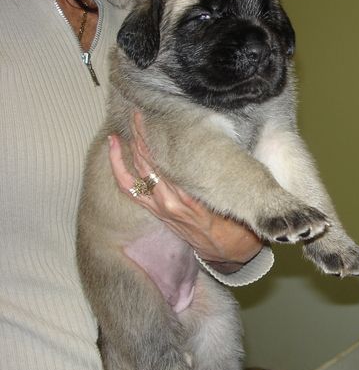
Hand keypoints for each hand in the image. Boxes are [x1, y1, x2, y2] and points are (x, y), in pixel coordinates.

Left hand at [108, 113, 262, 272]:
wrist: (227, 253)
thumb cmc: (232, 224)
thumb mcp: (225, 203)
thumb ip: (208, 185)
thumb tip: (199, 157)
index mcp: (181, 200)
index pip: (156, 164)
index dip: (146, 140)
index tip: (142, 118)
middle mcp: (165, 204)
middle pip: (142, 166)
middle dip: (136, 139)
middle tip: (134, 116)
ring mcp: (158, 210)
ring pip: (130, 182)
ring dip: (120, 159)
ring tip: (115, 138)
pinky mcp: (157, 214)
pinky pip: (133, 195)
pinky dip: (122, 177)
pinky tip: (117, 163)